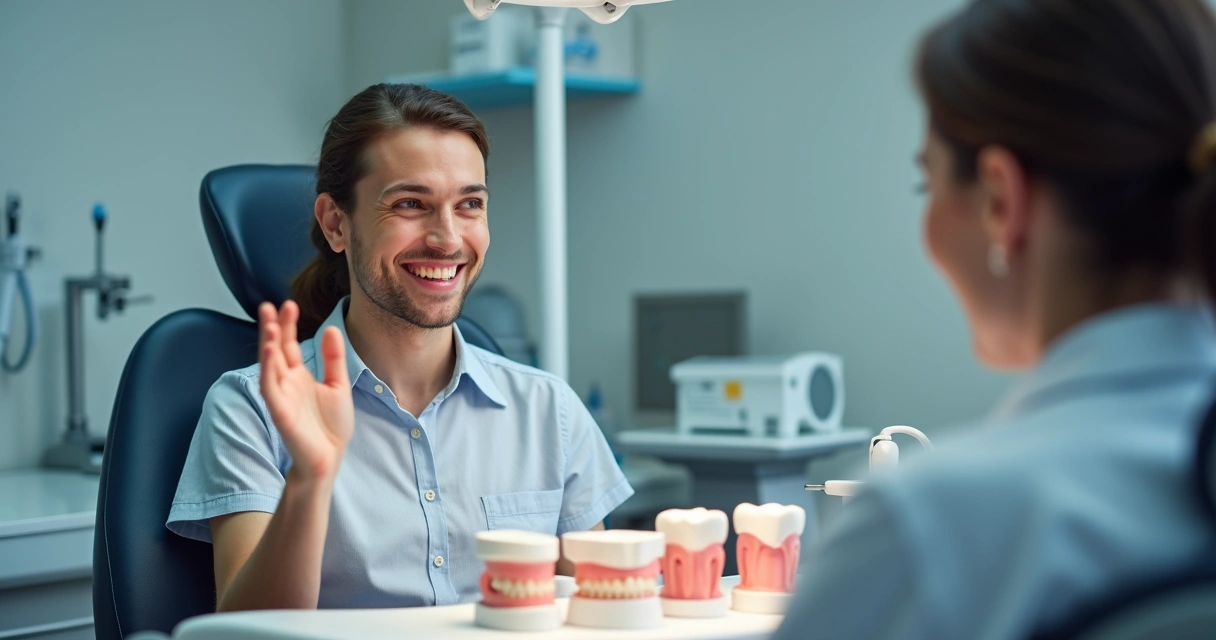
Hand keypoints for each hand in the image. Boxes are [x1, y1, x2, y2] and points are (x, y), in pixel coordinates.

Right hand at [258, 301, 353, 482]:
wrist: (330, 457)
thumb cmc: (332, 425)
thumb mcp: (338, 385)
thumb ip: (333, 359)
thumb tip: (331, 328)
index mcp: (299, 375)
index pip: (289, 345)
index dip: (288, 325)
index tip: (289, 304)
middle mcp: (287, 382)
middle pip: (276, 350)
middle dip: (273, 328)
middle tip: (269, 305)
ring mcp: (281, 396)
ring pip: (269, 366)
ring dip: (268, 345)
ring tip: (270, 323)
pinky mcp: (280, 412)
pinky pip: (270, 388)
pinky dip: (268, 370)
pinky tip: (270, 352)